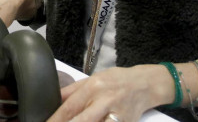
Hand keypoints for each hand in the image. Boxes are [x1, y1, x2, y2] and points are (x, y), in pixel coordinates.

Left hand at [47, 65, 169, 121]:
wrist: (145, 84)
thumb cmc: (116, 80)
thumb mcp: (92, 79)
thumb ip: (72, 90)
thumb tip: (53, 99)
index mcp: (93, 86)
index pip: (70, 106)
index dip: (56, 119)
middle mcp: (104, 100)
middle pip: (81, 120)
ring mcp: (116, 113)